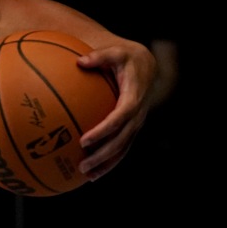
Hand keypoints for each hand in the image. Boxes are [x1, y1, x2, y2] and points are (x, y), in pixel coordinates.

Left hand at [75, 39, 156, 179]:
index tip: (84, 140)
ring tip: (87, 175)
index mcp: (133, 97)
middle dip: (103, 155)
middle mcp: (137, 115)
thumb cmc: (126, 58)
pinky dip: (109, 161)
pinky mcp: (132, 128)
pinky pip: (122, 147)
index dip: (104, 130)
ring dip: (106, 164)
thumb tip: (80, 61)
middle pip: (122, 140)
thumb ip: (99, 56)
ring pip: (123, 149)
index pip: (119, 118)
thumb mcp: (116, 52)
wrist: (146, 66)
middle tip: (83, 165)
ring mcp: (136, 123)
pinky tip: (93, 172)